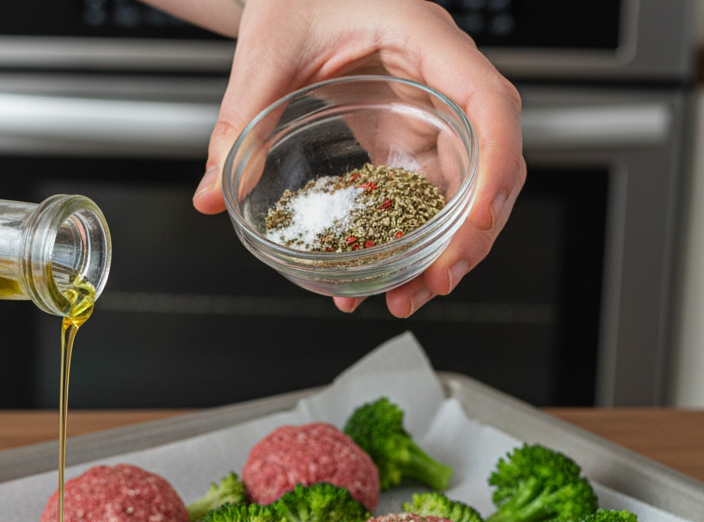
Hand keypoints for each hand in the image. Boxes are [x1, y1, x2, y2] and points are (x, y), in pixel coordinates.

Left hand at [159, 0, 524, 316]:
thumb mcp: (264, 56)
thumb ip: (239, 126)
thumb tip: (209, 196)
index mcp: (426, 43)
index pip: (490, 105)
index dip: (494, 167)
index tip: (476, 221)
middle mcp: (441, 82)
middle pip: (489, 165)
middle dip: (470, 235)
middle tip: (432, 285)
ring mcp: (429, 115)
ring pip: (464, 191)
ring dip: (443, 250)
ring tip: (405, 296)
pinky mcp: (406, 140)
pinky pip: (425, 196)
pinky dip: (412, 240)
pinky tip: (382, 277)